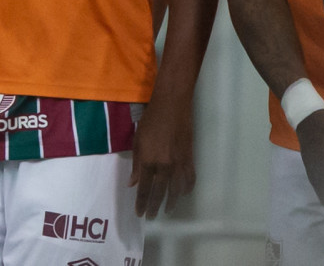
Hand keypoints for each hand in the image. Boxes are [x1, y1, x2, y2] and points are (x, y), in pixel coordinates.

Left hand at [129, 100, 195, 218]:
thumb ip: (136, 164)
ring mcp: (179, 164)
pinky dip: (187, 188)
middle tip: (151, 216)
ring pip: (176, 190)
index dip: (142, 202)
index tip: (140, 213)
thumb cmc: (150, 121)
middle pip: (159, 192)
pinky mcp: (190, 158)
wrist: (172, 106)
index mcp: (148, 161)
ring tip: (168, 210)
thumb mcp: (137, 140)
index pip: (144, 188)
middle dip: (154, 206)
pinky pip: (190, 179)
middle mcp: (164, 166)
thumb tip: (133, 183)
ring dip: (172, 202)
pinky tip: (183, 193)